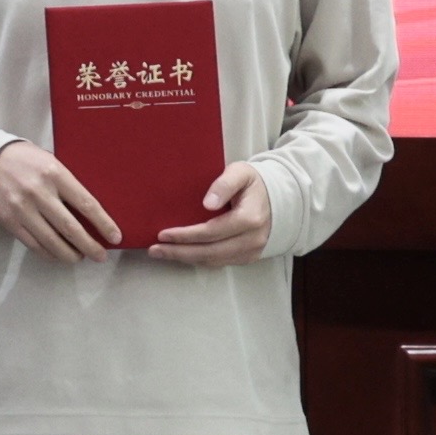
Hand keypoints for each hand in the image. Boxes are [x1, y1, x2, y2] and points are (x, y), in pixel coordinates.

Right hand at [0, 140, 122, 265]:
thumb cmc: (29, 162)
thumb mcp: (52, 164)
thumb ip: (69, 186)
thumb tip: (93, 216)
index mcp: (55, 174)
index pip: (86, 204)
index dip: (103, 224)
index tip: (115, 237)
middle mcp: (39, 192)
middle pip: (71, 228)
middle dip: (90, 246)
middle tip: (101, 256)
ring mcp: (22, 209)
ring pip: (52, 241)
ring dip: (71, 254)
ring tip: (80, 257)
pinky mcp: (9, 221)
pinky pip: (34, 245)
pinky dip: (50, 254)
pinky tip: (59, 255)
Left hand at [147, 164, 274, 266]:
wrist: (281, 199)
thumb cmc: (255, 183)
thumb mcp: (242, 172)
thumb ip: (225, 184)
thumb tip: (207, 203)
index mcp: (249, 219)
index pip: (211, 232)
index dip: (186, 236)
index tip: (163, 234)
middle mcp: (252, 240)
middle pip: (209, 252)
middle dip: (179, 252)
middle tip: (154, 250)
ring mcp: (251, 251)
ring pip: (213, 261)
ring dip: (185, 259)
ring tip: (162, 253)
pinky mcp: (249, 257)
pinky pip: (220, 262)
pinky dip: (199, 260)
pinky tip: (182, 254)